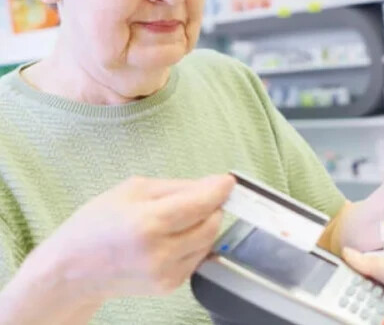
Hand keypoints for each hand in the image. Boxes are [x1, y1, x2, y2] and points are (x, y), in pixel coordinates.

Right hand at [39, 174, 233, 300]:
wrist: (72, 271)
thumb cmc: (95, 226)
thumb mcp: (132, 190)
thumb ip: (178, 186)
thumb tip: (214, 184)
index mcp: (147, 223)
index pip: (202, 204)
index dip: (219, 190)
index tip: (227, 182)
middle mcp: (159, 252)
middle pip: (212, 224)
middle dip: (212, 207)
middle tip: (199, 198)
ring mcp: (165, 273)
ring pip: (209, 242)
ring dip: (204, 226)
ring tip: (177, 220)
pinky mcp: (169, 286)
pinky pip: (197, 258)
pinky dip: (194, 244)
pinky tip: (171, 239)